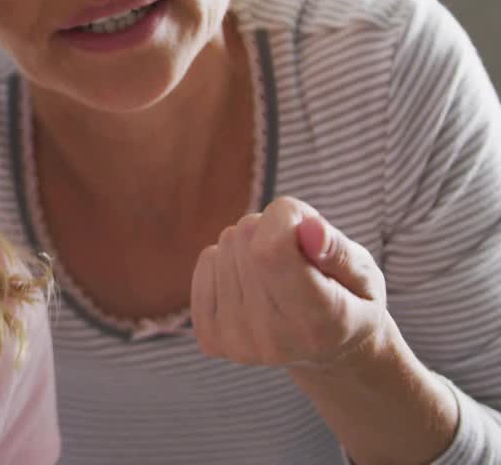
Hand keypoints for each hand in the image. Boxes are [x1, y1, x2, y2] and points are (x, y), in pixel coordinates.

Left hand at [190, 196, 388, 368]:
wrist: (329, 353)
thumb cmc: (351, 302)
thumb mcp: (365, 275)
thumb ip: (338, 251)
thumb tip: (307, 227)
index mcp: (319, 322)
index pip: (270, 251)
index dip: (283, 218)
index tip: (304, 220)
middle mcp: (273, 338)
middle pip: (245, 242)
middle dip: (269, 227)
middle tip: (296, 251)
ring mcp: (237, 342)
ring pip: (224, 247)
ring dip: (249, 244)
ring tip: (279, 270)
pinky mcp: (212, 339)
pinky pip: (206, 263)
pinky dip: (226, 259)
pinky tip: (254, 281)